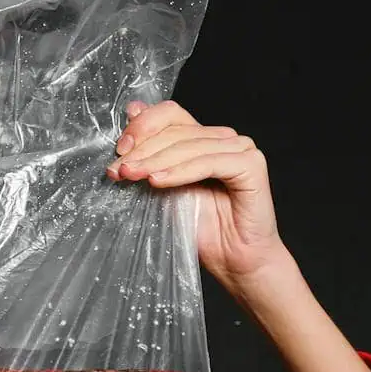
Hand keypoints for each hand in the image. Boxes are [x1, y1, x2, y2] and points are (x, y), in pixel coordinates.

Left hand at [105, 100, 289, 288]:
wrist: (232, 260)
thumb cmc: (200, 229)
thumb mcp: (163, 187)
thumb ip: (150, 155)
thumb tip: (131, 111)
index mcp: (202, 138)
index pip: (170, 115)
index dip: (142, 127)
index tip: (119, 152)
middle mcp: (223, 138)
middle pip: (176, 130)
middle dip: (142, 150)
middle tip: (119, 170)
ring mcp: (240, 149)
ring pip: (189, 145)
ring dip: (155, 161)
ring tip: (133, 176)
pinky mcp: (251, 165)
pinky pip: (209, 162)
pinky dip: (180, 171)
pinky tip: (158, 181)